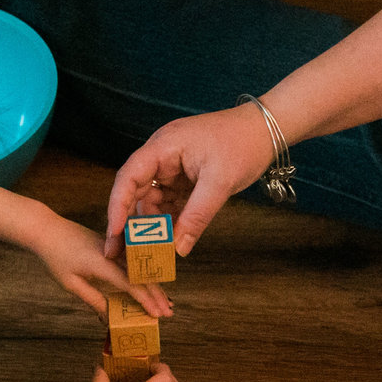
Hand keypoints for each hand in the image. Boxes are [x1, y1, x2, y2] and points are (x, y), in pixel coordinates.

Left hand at [22, 205, 169, 317]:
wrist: (47, 229)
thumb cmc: (56, 257)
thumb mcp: (71, 283)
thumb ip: (93, 299)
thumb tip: (108, 318)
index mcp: (104, 263)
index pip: (131, 284)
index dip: (146, 301)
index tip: (157, 314)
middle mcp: (114, 254)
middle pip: (142, 276)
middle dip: (156, 295)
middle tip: (168, 313)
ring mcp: (114, 249)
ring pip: (140, 269)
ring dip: (153, 286)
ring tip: (164, 302)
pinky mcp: (112, 247)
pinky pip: (132, 264)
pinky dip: (142, 277)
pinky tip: (147, 286)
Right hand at [104, 103, 275, 259]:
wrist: (267, 128)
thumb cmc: (243, 143)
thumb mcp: (219, 183)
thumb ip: (196, 217)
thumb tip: (178, 249)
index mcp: (163, 147)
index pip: (129, 177)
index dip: (117, 206)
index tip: (114, 233)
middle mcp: (162, 156)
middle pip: (136, 191)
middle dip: (130, 222)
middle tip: (123, 253)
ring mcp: (173, 166)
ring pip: (152, 200)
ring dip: (152, 225)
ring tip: (149, 252)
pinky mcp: (185, 177)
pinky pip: (169, 201)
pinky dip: (168, 220)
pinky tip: (169, 240)